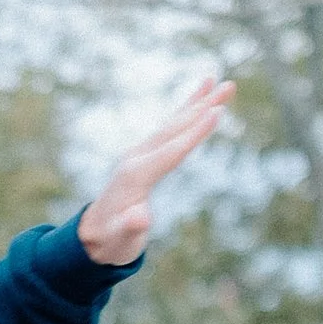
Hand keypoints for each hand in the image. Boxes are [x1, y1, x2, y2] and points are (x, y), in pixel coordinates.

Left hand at [77, 75, 232, 265]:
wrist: (93, 236)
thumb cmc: (111, 242)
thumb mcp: (122, 241)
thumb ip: (130, 228)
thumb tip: (140, 218)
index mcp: (135, 175)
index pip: (172, 150)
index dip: (195, 133)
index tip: (217, 112)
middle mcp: (137, 157)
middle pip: (175, 128)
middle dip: (203, 107)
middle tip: (229, 86)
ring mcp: (140, 153)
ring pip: (173, 122)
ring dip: (198, 102)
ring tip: (220, 81)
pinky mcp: (144, 154)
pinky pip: (169, 128)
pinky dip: (186, 110)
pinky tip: (201, 96)